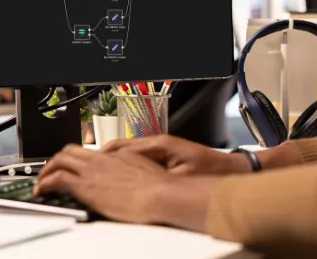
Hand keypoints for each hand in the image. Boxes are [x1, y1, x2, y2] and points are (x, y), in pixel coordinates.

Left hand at [34, 145, 166, 223]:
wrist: (160, 194)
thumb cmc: (159, 189)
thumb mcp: (147, 173)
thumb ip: (133, 171)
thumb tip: (132, 179)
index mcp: (119, 154)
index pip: (91, 151)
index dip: (78, 158)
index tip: (74, 167)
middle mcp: (103, 159)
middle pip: (71, 150)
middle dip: (58, 160)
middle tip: (52, 171)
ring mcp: (93, 170)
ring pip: (60, 160)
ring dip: (47, 170)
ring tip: (42, 181)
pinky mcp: (85, 186)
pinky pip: (58, 178)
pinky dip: (45, 182)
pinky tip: (42, 190)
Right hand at [101, 135, 248, 174]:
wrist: (228, 167)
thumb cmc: (209, 169)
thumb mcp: (181, 175)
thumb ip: (157, 174)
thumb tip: (136, 176)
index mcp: (160, 142)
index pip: (125, 146)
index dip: (107, 155)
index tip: (93, 161)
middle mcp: (159, 140)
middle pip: (124, 144)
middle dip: (106, 155)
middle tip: (88, 164)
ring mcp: (161, 145)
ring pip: (130, 149)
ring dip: (115, 158)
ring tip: (98, 167)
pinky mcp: (164, 152)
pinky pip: (138, 155)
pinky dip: (126, 161)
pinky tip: (119, 170)